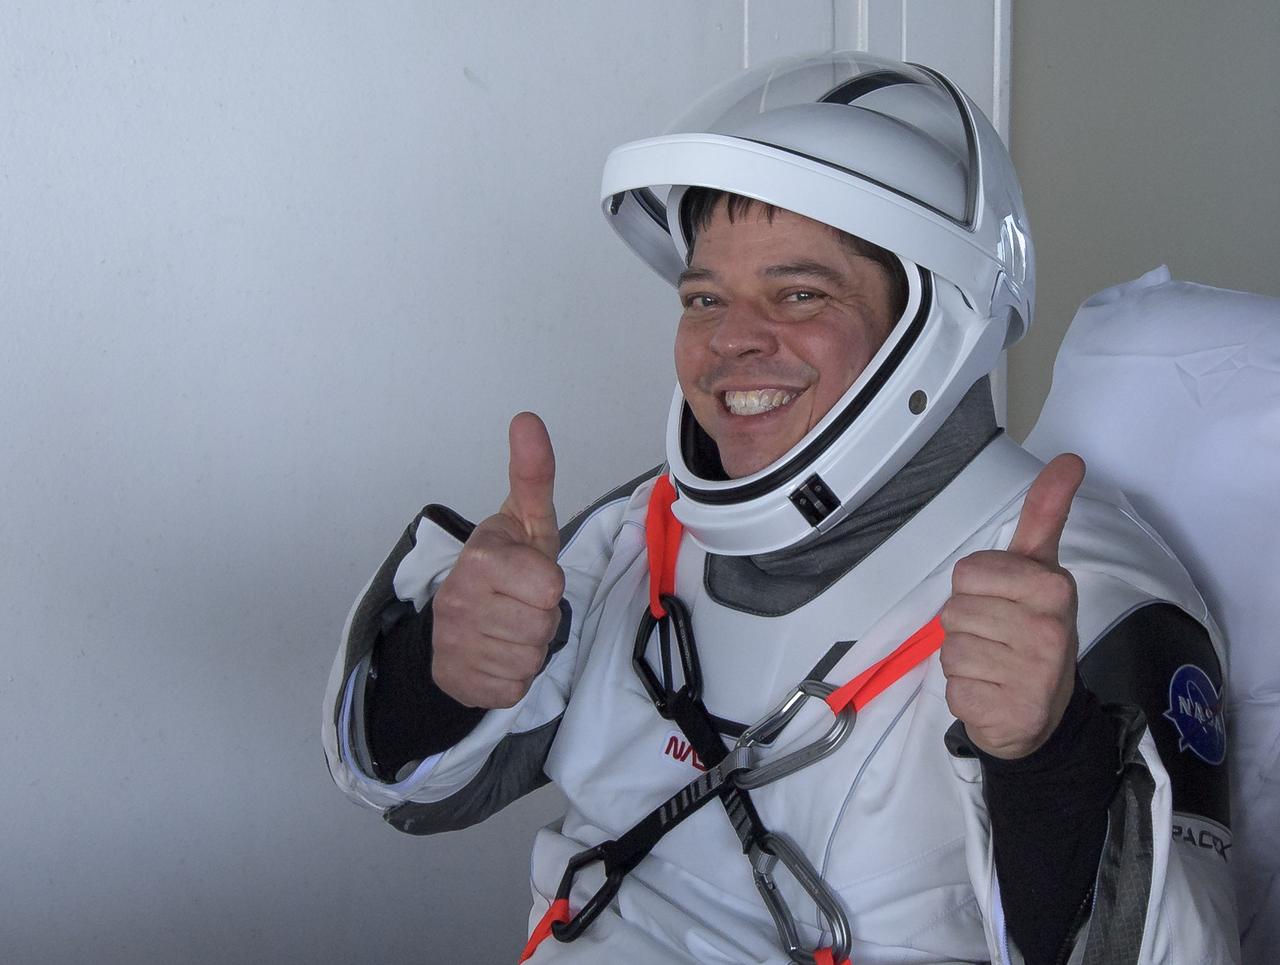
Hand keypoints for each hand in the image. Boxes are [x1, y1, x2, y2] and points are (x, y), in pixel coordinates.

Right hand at [430, 412, 565, 707]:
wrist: (450, 625)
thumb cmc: (500, 568)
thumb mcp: (522, 520)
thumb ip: (532, 474)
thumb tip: (527, 418)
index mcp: (480, 561)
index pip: (551, 587)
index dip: (547, 584)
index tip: (526, 576)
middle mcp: (461, 602)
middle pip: (545, 624)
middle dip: (541, 617)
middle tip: (518, 604)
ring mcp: (458, 646)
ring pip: (533, 657)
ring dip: (529, 646)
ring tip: (507, 628)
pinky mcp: (463, 683)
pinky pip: (517, 686)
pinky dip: (513, 675)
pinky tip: (495, 655)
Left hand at [939, 453, 1086, 758]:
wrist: (1043, 716)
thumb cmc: (1033, 633)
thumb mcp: (1040, 571)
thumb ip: (1044, 515)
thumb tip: (1069, 458)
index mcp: (1053, 587)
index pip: (968, 572)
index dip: (975, 588)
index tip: (1003, 601)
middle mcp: (1047, 629)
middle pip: (954, 611)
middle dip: (967, 624)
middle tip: (998, 639)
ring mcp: (1031, 675)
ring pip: (951, 649)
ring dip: (963, 660)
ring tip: (995, 666)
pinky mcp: (1009, 712)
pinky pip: (954, 688)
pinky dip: (964, 693)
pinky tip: (992, 694)